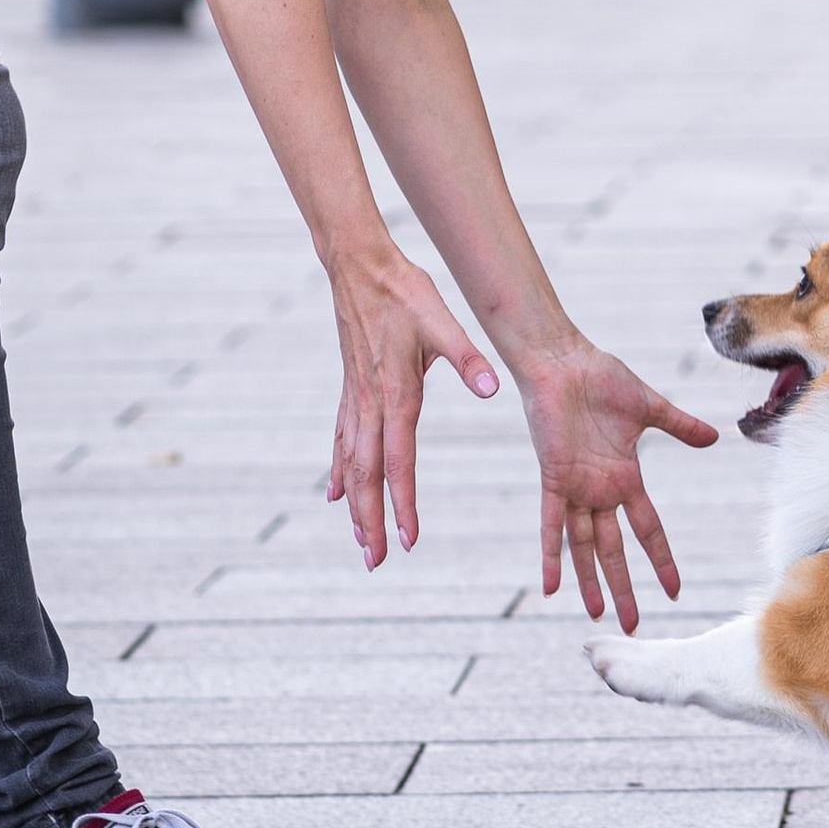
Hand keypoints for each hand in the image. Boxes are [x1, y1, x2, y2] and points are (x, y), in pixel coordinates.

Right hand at [326, 250, 498, 565]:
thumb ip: (467, 357)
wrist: (360, 265)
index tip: (408, 539)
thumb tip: (492, 388)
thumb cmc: (405, 291)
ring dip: (355, 505)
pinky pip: (341, 439)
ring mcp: (355, 397)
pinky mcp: (350, 388)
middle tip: (376, 562)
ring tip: (359, 541)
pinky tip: (336, 493)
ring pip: (351, 463)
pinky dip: (339, 471)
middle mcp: (370, 403)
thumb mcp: (442, 320)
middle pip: (368, 474)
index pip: (399, 461)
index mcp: (396, 393)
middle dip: (371, 521)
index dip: (402, 503)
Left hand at [516, 341, 720, 629]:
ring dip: (590, 581)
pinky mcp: (554, 478)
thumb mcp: (649, 406)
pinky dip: (551, 555)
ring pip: (584, 546)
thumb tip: (715, 437)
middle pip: (614, 550)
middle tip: (633, 626)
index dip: (661, 560)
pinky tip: (552, 586)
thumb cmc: (602, 377)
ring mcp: (577, 488)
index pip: (648, 529)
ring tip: (597, 615)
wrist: (563, 361)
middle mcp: (601, 491)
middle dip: (623, 587)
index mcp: (625, 477)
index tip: (675, 591)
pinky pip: (551, 524)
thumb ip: (679, 426)